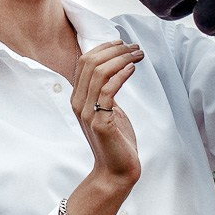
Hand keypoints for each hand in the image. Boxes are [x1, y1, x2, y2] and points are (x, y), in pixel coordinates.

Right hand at [70, 40, 142, 194]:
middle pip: (90, 62)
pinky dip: (121, 75)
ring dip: (120, 59)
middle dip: (114, 50)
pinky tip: (132, 69)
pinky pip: (108, 90)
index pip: (84, 62)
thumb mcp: (108, 110)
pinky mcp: (100, 122)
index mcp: (78, 98)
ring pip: (98, 72)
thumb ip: (106, 92)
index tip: (122, 43)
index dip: (102, 48)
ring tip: (137, 55)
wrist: (115, 171)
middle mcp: (78, 103)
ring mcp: (87, 113)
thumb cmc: (116, 140)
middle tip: (134, 47)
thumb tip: (115, 70)